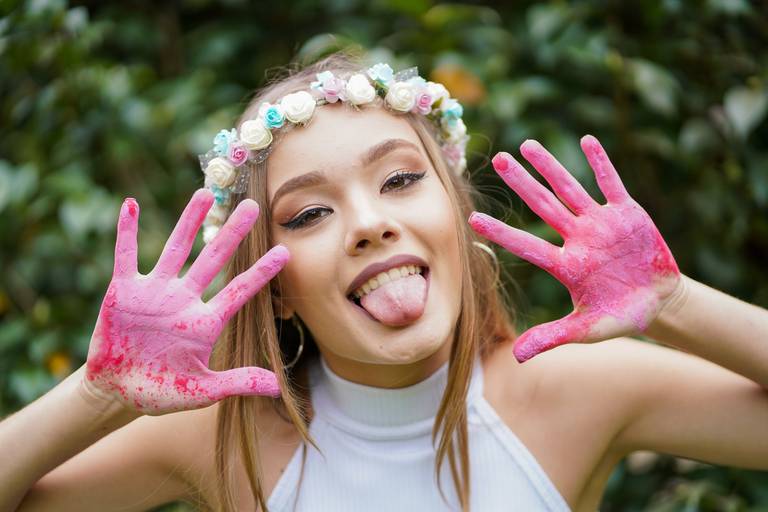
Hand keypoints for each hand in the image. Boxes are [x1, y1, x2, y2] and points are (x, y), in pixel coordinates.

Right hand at [84, 189, 288, 413]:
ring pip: (176, 249)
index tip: (284, 251)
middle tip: (253, 205)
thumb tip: (276, 387)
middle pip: (213, 259)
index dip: (261, 272)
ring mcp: (155, 292)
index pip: (239, 292)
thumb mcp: (202, 391)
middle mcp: (184, 300)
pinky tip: (131, 204)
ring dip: (189, 221)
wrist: (117, 392)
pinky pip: (126, 256)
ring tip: (204, 192)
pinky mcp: (123, 291)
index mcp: (205, 322)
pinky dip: (127, 231)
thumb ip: (237, 383)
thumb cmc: (162, 390)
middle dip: (233, 233)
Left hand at [469, 135, 680, 362]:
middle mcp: (577, 238)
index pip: (526, 245)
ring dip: (551, 167)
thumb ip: (552, 337)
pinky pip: (612, 183)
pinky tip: (587, 140)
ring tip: (528, 145)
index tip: (473, 219)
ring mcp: (600, 223)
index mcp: (565, 265)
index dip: (502, 233)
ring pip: (571, 188)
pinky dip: (601, 163)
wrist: (659, 302)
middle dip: (522, 184)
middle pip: (544, 205)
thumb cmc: (619, 316)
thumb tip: (516, 357)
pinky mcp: (627, 213)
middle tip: (499, 160)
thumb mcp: (586, 330)